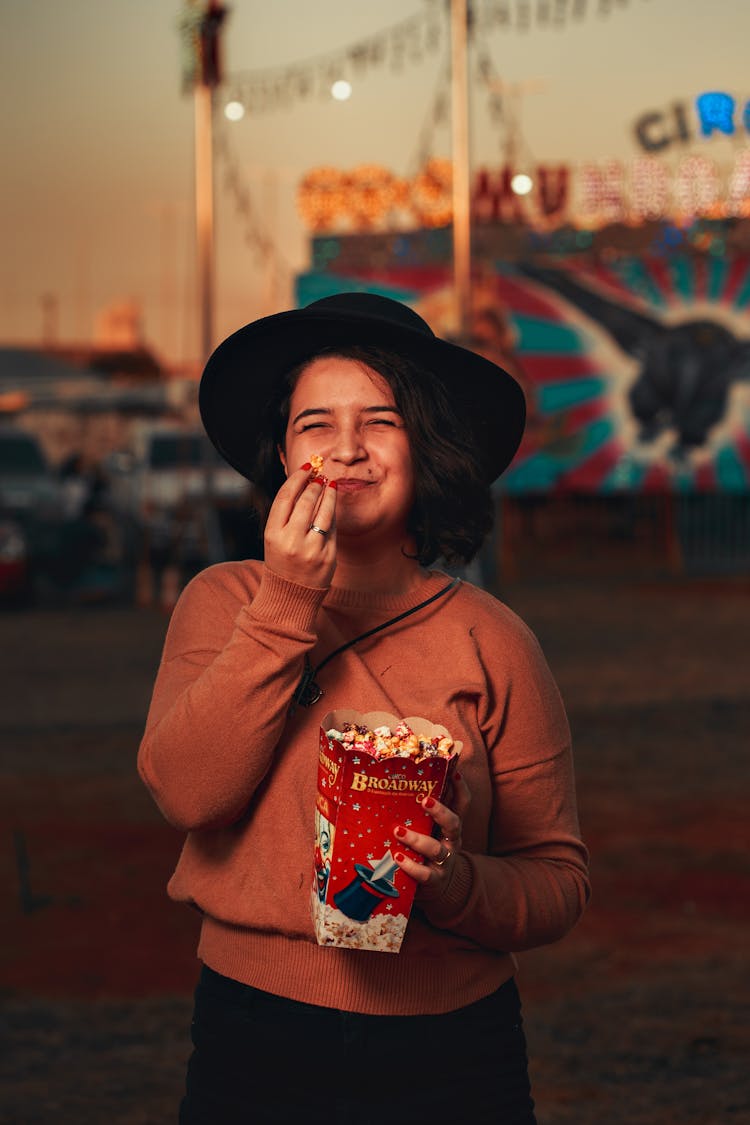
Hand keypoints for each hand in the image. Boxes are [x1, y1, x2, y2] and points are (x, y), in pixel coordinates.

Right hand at [263, 465, 337, 587]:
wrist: (290, 596)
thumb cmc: (281, 559)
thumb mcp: (275, 537)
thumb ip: (286, 513)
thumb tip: (305, 481)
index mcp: (273, 534)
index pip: (286, 497)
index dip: (297, 478)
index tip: (307, 468)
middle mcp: (291, 541)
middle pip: (306, 501)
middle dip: (315, 484)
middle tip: (320, 476)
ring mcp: (311, 550)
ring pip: (324, 512)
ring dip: (329, 494)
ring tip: (330, 485)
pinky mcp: (328, 557)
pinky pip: (332, 528)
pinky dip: (332, 514)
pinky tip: (331, 506)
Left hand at [392, 770, 470, 891]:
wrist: (440, 886)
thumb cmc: (429, 848)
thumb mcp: (430, 829)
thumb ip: (420, 812)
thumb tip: (399, 784)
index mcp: (451, 825)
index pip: (462, 804)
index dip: (461, 788)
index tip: (454, 772)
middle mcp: (452, 841)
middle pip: (454, 823)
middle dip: (440, 811)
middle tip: (424, 800)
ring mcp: (445, 861)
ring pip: (436, 849)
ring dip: (416, 839)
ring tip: (398, 831)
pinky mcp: (435, 879)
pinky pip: (424, 873)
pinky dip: (411, 866)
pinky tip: (398, 857)